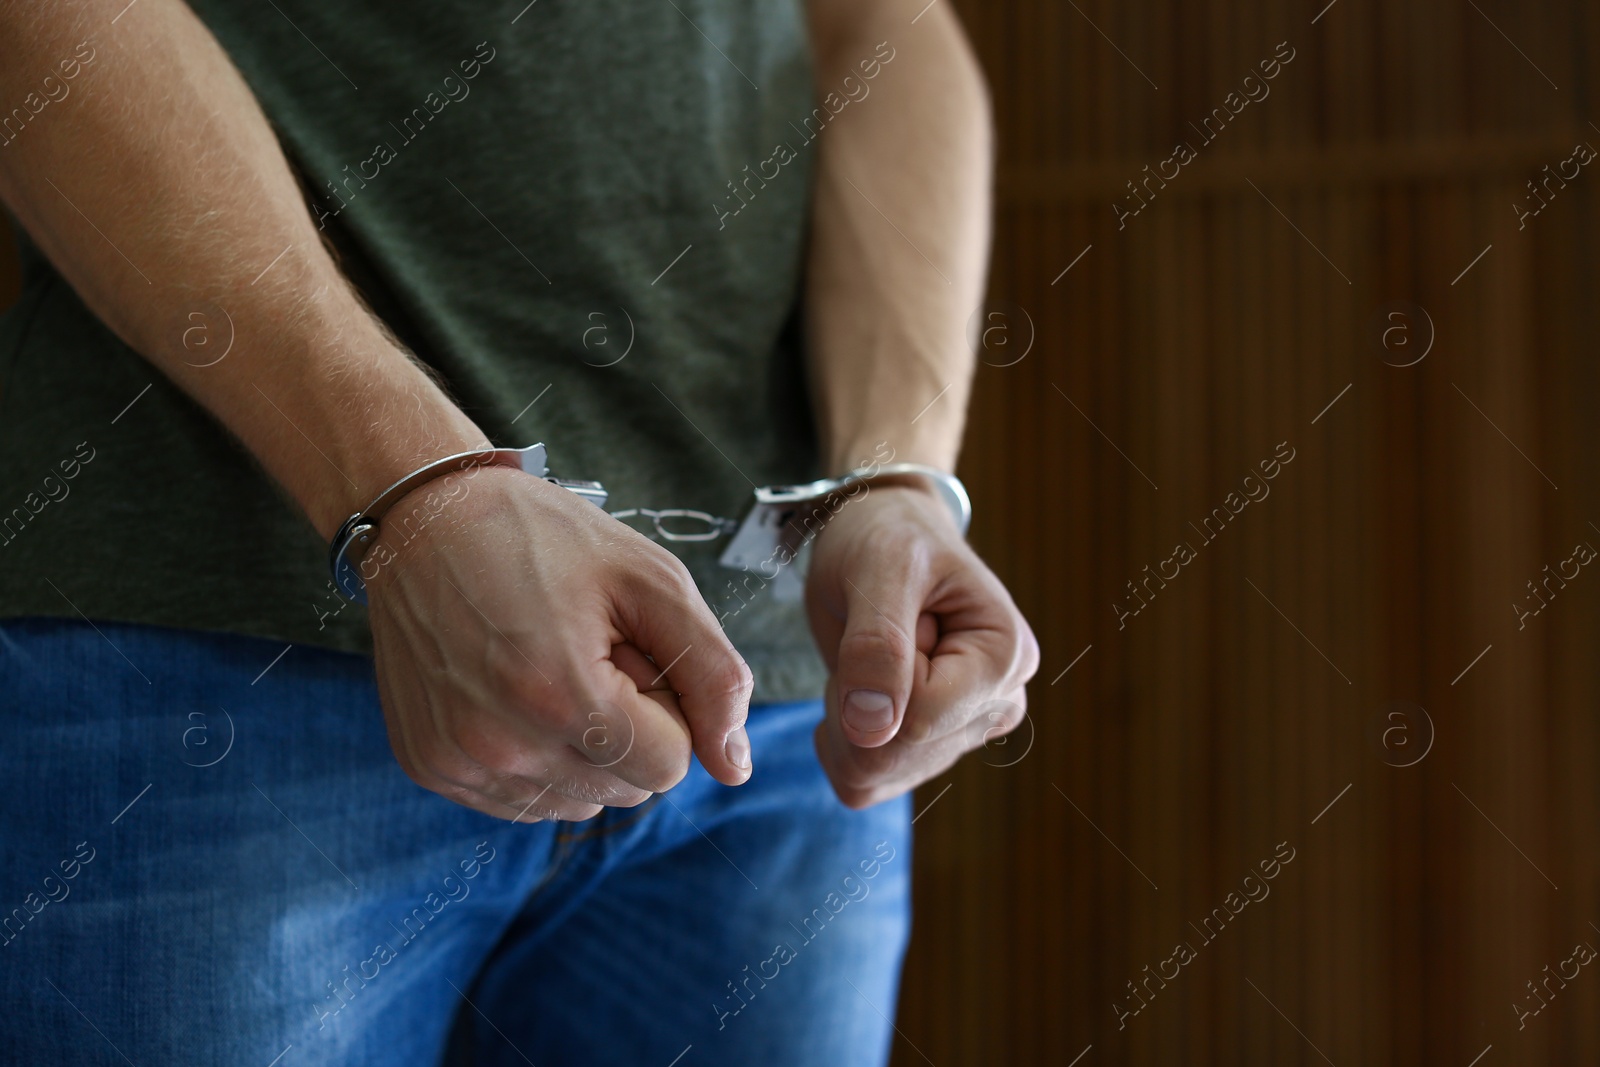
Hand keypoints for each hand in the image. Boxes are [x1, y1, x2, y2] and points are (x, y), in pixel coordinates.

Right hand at [363, 465, 754, 821]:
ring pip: (578, 804)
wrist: (426, 517)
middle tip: (587, 654)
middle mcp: (501, 746)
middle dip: (630, 730)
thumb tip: (735, 768)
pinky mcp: (430, 766)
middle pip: (627, 790)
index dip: (666, 707)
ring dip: (585, 750)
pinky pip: (521, 802)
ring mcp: (458, 762)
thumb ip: (713, 674)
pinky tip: (515, 693)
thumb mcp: (651, 580)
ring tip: (549, 670)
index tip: (630, 652)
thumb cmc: (544, 539)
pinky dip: (536, 758)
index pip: (669, 766)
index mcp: (561, 696)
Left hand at [804, 481, 1039, 807]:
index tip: (880, 619)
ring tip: (867, 655)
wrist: (882, 534)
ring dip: (845, 717)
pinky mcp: (932, 749)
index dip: (871, 679)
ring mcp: (967, 733)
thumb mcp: (880, 568)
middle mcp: (1000, 704)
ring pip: (878, 775)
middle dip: (854, 701)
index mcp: (1005, 656)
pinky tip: (855, 690)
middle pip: (899, 755)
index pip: (922, 719)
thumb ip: (877, 646)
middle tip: (866, 637)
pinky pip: (867, 783)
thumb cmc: (888, 536)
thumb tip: (873, 730)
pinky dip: (841, 742)